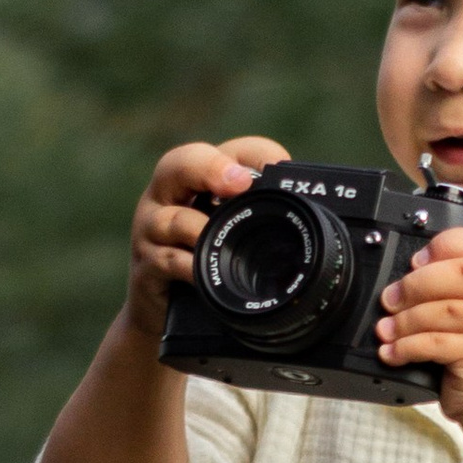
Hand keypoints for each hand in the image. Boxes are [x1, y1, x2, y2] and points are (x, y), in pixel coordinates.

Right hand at [126, 135, 288, 336]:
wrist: (162, 311)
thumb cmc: (204, 262)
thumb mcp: (232, 231)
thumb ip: (259, 215)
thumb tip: (317, 213)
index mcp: (197, 179)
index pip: (228, 151)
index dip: (256, 154)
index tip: (280, 166)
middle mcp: (168, 196)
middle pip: (180, 163)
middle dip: (210, 168)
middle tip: (240, 183)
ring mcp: (151, 230)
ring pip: (171, 218)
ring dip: (199, 228)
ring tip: (220, 239)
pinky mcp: (146, 266)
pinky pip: (167, 261)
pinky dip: (189, 266)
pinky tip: (201, 272)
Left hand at [378, 224, 462, 421]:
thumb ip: (459, 281)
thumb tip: (412, 266)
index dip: (443, 246)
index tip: (416, 262)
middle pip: (460, 272)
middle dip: (416, 284)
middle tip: (390, 299)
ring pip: (444, 310)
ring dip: (405, 320)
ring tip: (387, 329)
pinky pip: (436, 343)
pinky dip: (407, 346)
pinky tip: (394, 352)